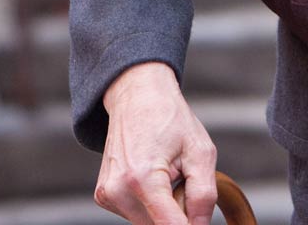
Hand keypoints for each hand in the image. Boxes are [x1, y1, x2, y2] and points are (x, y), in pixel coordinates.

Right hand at [95, 62, 217, 224]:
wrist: (138, 96)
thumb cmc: (170, 119)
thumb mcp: (200, 152)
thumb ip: (203, 196)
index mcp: (142, 178)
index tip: (199, 220)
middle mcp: (118, 191)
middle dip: (178, 213)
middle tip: (182, 179)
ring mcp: (107, 195)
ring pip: (147, 223)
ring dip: (163, 209)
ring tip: (166, 173)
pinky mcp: (103, 196)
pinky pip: (135, 213)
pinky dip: (149, 203)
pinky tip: (151, 176)